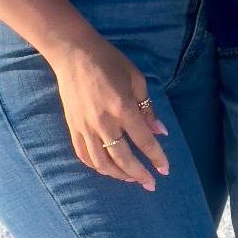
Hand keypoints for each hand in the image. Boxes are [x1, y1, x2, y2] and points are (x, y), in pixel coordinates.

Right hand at [47, 36, 171, 189]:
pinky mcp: (72, 128)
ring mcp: (85, 127)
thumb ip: (147, 107)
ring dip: (119, 175)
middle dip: (139, 175)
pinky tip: (107, 169)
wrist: (73, 53)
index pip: (143, 140)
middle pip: (123, 159)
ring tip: (131, 179)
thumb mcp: (135, 78)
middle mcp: (103, 122)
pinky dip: (97, 167)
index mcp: (122, 108)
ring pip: (102, 163)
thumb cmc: (108, 61)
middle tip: (151, 184)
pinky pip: (84, 156)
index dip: (156, 157)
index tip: (165, 170)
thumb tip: (159, 131)